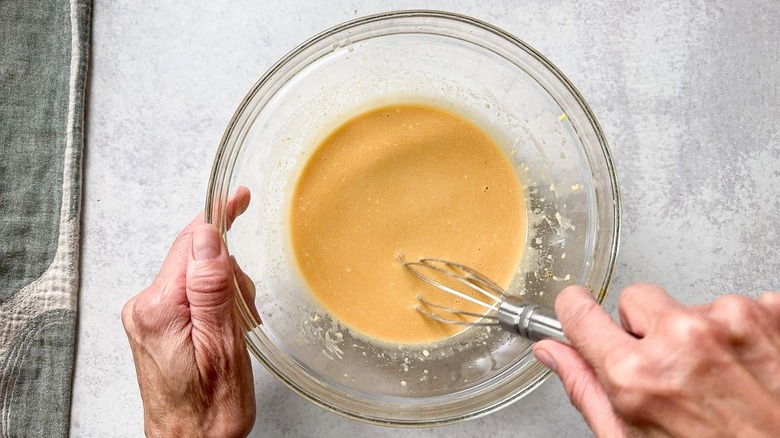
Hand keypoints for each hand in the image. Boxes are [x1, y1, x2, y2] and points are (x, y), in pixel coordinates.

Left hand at [122, 187, 256, 436]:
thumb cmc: (210, 407)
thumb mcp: (224, 345)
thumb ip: (211, 287)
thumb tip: (207, 237)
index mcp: (160, 308)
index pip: (190, 244)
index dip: (218, 218)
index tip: (238, 198)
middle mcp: (145, 306)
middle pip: (194, 257)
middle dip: (228, 274)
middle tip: (244, 311)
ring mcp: (147, 314)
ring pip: (195, 275)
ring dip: (223, 292)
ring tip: (234, 329)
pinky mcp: (154, 322)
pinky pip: (189, 292)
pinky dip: (213, 302)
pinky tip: (222, 328)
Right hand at [534, 283, 779, 436]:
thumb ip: (587, 389)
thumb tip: (554, 352)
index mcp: (638, 375)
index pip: (579, 311)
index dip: (577, 313)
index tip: (581, 312)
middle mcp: (682, 340)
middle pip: (637, 299)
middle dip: (647, 328)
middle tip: (675, 371)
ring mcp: (731, 322)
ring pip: (690, 304)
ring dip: (701, 334)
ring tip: (723, 379)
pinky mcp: (772, 312)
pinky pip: (738, 307)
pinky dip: (743, 333)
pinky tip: (750, 368)